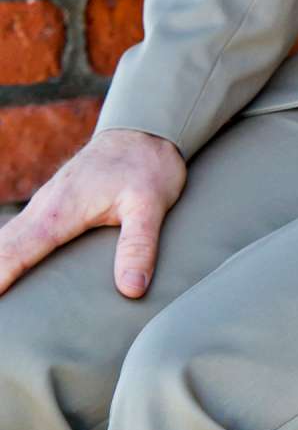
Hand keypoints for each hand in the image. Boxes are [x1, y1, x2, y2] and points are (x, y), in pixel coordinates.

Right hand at [0, 127, 186, 299]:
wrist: (145, 130)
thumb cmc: (147, 167)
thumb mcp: (151, 206)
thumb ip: (139, 246)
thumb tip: (131, 289)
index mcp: (60, 212)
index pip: (16, 252)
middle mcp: (44, 207)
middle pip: (1, 247)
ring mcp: (45, 205)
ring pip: (6, 239)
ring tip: (0, 299)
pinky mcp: (51, 206)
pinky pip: (18, 233)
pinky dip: (5, 252)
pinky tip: (7, 269)